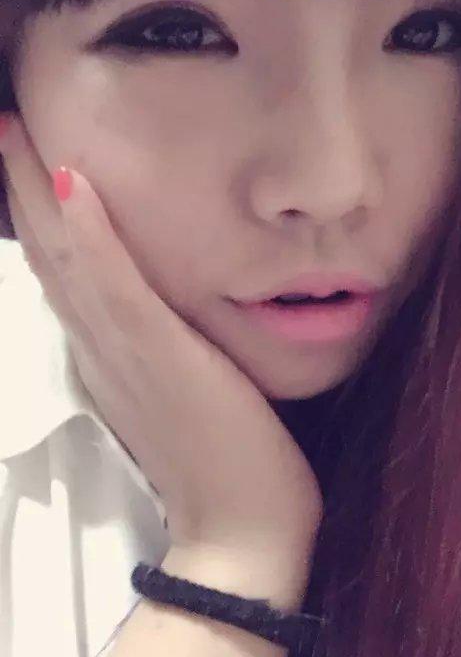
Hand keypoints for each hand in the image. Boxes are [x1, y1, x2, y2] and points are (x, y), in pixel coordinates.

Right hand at [0, 116, 322, 577]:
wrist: (241, 534)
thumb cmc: (224, 467)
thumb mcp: (183, 397)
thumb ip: (161, 358)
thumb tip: (158, 321)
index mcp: (109, 357)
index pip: (66, 273)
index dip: (37, 214)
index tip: (24, 157)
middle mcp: (102, 350)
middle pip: (52, 255)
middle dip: (20, 185)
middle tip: (0, 122)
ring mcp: (125, 354)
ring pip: (70, 260)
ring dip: (35, 191)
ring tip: (10, 129)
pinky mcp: (161, 359)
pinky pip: (117, 288)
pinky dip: (92, 237)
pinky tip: (70, 183)